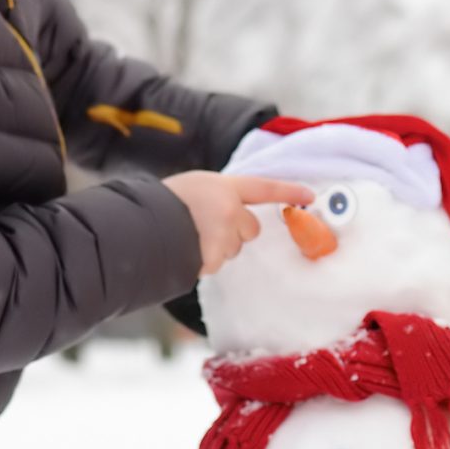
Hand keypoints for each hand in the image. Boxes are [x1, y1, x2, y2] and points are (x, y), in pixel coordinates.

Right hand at [162, 172, 313, 274]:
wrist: (139, 225)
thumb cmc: (157, 205)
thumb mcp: (187, 190)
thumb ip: (211, 199)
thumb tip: (220, 218)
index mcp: (221, 186)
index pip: (264, 187)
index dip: (288, 191)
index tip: (310, 196)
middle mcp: (228, 207)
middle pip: (250, 228)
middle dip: (236, 233)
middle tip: (207, 229)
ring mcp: (223, 232)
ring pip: (233, 248)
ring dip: (217, 248)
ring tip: (190, 240)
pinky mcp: (215, 254)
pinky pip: (216, 263)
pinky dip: (203, 262)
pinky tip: (186, 252)